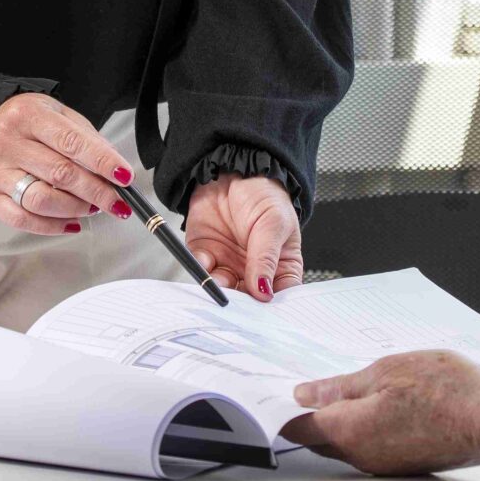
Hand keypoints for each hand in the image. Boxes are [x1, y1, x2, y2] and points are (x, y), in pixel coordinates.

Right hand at [0, 92, 137, 235]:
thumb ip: (89, 142)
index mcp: (29, 115)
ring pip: (41, 200)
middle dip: (96, 192)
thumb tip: (116, 174)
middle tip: (118, 202)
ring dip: (76, 209)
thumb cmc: (33, 121)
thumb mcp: (63, 116)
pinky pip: (21, 219)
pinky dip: (52, 226)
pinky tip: (72, 222)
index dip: (102, 162)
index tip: (125, 177)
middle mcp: (7, 142)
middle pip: (60, 174)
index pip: (72, 142)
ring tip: (93, 208)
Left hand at [183, 174, 302, 298]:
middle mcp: (253, 271)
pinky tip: (204, 262)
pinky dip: (199, 271)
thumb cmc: (264, 193)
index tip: (262, 314)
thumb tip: (264, 291)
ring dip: (218, 290)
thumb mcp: (273, 223)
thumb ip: (266, 258)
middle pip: (248, 301)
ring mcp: (229, 265)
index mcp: (280, 266)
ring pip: (222, 290)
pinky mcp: (205, 255)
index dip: (272, 310)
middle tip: (236, 304)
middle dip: (241, 305)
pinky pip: (200, 271)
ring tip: (219, 283)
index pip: (280, 297)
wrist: (231, 167)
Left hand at [282, 350, 479, 474]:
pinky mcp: (405, 463)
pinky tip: (377, 406)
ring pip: (346, 445)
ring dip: (339, 422)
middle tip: (306, 390)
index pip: (299, 428)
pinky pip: (371, 447)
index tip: (275, 396)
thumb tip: (307, 394)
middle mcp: (362, 457)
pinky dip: (364, 428)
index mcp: (349, 432)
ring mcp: (385, 464)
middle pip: (320, 439)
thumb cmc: (446, 389)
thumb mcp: (386, 371)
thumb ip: (341, 386)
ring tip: (344, 392)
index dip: (284, 411)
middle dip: (310, 417)